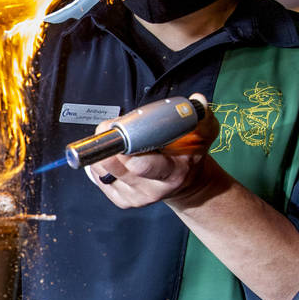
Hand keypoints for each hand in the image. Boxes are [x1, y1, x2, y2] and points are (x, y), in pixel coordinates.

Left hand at [86, 94, 223, 208]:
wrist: (184, 183)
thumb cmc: (189, 155)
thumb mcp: (202, 136)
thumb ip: (200, 118)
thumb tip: (197, 100)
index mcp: (172, 173)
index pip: (144, 166)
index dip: (127, 152)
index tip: (120, 136)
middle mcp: (151, 189)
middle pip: (116, 167)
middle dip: (108, 144)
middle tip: (110, 127)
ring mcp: (133, 197)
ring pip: (102, 170)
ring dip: (102, 150)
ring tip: (116, 139)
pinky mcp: (120, 199)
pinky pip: (97, 176)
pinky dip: (99, 162)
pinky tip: (113, 154)